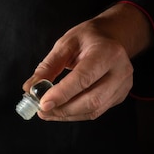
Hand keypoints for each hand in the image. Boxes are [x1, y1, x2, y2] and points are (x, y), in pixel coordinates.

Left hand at [22, 3, 153, 120]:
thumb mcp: (66, 44)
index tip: (43, 103)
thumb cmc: (88, 38)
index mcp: (108, 53)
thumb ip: (48, 66)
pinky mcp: (119, 96)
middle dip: (63, 109)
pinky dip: (75, 114)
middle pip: (91, 100)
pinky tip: (61, 110)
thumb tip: (30, 88)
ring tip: (47, 112)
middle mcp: (120, 71)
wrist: (113, 38)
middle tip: (41, 110)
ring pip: (93, 110)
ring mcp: (122, 86)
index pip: (84, 78)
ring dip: (67, 115)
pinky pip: (96, 111)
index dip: (62, 93)